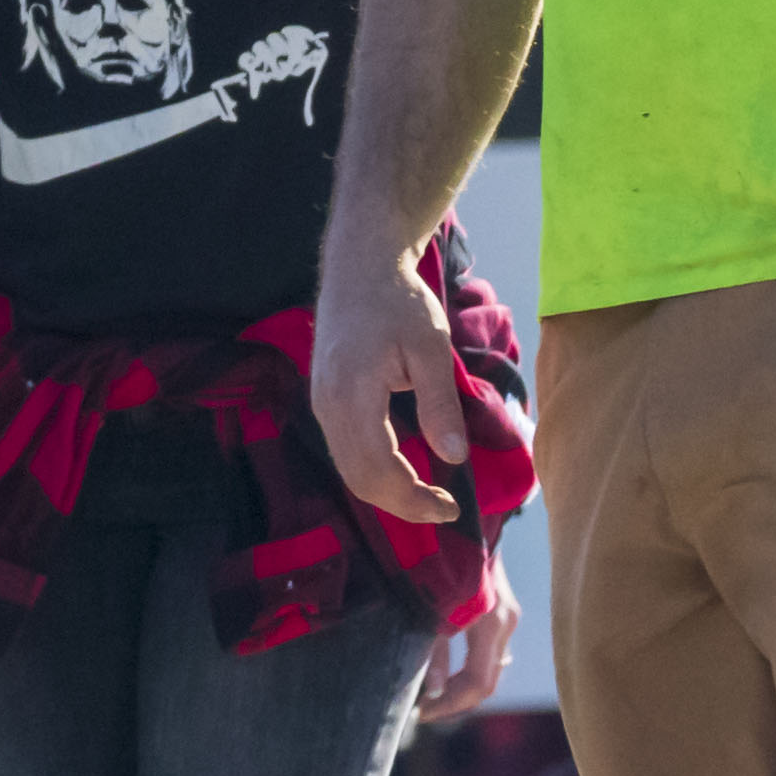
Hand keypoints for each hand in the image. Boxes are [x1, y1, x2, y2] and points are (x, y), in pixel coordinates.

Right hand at [313, 250, 469, 525]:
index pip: (378, 470)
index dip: (413, 498)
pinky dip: (374, 472)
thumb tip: (455, 457)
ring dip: (387, 491)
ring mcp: (320, 404)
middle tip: (443, 509)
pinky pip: (345, 451)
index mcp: (352, 395)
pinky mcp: (323, 400)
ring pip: (348, 469)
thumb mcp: (431, 347)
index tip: (450, 508)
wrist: (359, 266)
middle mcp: (327, 406)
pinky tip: (405, 471)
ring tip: (428, 496)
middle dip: (401, 504)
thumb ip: (440, 404)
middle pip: (359, 479)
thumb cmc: (399, 300)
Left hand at [416, 555, 518, 722]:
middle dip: (456, 701)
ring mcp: (508, 617)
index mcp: (490, 623)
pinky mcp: (503, 610)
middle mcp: (506, 623)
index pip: (479, 684)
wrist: (468, 516)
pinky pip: (491, 653)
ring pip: (490, 669)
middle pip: (487, 681)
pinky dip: (470, 669)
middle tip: (425, 710)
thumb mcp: (432, 607)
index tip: (423, 713)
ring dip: (462, 686)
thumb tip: (432, 693)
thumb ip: (435, 652)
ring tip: (432, 694)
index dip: (452, 705)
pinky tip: (449, 673)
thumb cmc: (442, 557)